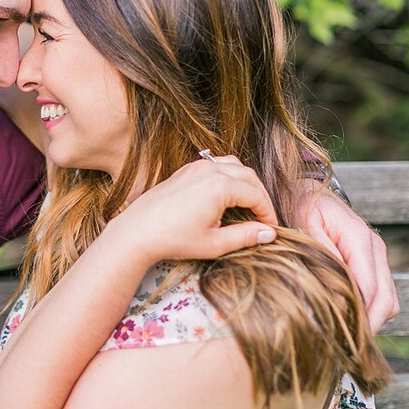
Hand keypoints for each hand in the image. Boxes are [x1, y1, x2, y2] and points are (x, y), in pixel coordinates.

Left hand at [116, 155, 279, 266]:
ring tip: (248, 205)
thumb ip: (245, 236)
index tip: (271, 229)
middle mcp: (209, 170)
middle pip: (249, 176)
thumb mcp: (214, 243)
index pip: (257, 195)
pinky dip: (228, 175)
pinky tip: (227, 195)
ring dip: (246, 182)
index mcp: (220, 186)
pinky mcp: (185, 170)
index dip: (268, 213)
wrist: (137, 231)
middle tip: (263, 219)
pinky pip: (216, 164)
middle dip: (260, 197)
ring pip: (234, 165)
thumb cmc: (174, 239)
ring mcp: (196, 167)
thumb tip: (269, 233)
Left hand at [295, 182, 399, 332]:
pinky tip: (348, 319)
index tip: (341, 337)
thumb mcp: (302, 226)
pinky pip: (382, 294)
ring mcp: (377, 256)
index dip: (359, 317)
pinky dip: (370, 310)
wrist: (306, 188)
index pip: (368, 288)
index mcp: (359, 239)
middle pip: (385, 300)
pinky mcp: (372, 263)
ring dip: (372, 320)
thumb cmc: (299, 205)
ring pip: (388, 301)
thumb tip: (336, 296)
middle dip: (369, 325)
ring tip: (345, 337)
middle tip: (344, 347)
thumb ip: (320, 258)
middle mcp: (375, 248)